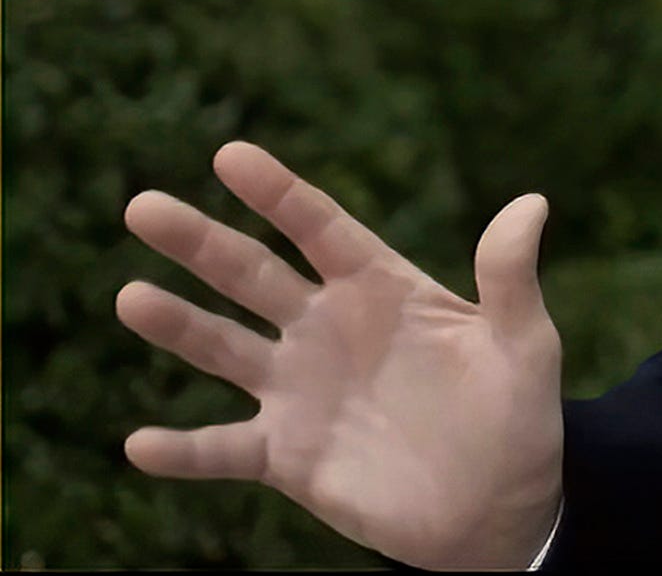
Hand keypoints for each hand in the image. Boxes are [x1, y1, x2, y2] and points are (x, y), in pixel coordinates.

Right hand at [117, 141, 565, 570]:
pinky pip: (222, 450)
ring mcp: (300, 391)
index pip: (321, 228)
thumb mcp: (523, 343)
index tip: (230, 156)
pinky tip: (140, 444)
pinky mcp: (287, 455)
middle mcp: (327, 329)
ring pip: (223, 349)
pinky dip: (182, 451)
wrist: (500, 506)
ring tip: (129, 296)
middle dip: (199, 241)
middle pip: (252, 274)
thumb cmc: (518, 414)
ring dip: (176, 325)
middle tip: (142, 206)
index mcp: (381, 289)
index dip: (278, 193)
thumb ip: (509, 278)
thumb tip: (531, 204)